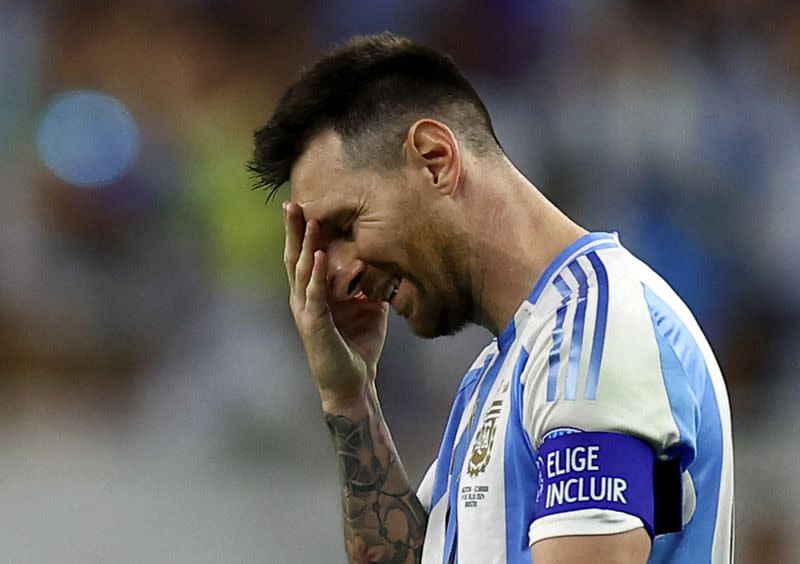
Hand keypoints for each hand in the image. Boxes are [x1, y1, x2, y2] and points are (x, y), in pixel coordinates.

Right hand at [283, 202, 388, 410]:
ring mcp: (306, 311)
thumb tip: (386, 259)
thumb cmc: (358, 344)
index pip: (305, 256)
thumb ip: (370, 283)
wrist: (355, 383)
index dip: (302, 232)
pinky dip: (316, 275)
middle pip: (295, 257)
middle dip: (294, 230)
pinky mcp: (314, 325)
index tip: (303, 204)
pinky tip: (318, 256)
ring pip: (302, 271)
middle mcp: (304, 299)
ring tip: (308, 220)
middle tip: (291, 203)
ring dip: (305, 245)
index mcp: (314, 293)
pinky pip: (314, 296)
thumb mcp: (369, 306)